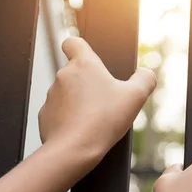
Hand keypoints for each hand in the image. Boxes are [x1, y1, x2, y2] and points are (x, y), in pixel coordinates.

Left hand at [38, 37, 155, 166]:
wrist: (74, 149)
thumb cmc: (103, 120)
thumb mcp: (136, 97)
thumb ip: (145, 79)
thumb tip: (146, 74)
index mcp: (84, 65)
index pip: (73, 42)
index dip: (80, 47)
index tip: (89, 58)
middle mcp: (63, 76)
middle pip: (76, 72)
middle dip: (89, 84)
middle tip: (105, 101)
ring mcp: (51, 96)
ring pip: (67, 94)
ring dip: (79, 102)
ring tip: (95, 119)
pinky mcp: (45, 116)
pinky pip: (58, 113)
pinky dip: (69, 119)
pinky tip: (82, 131)